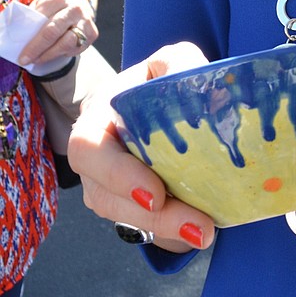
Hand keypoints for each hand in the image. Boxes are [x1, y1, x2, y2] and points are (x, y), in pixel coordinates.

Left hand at [19, 0, 97, 66]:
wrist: (78, 1)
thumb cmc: (54, 7)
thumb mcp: (42, 4)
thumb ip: (32, 17)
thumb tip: (20, 35)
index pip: (41, 17)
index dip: (28, 34)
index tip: (19, 50)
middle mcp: (74, 9)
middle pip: (53, 31)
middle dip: (36, 48)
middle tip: (25, 60)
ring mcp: (85, 21)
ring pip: (67, 43)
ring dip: (49, 54)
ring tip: (37, 60)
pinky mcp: (93, 33)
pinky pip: (76, 48)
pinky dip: (63, 54)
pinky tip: (54, 54)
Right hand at [67, 42, 216, 253]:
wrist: (164, 103)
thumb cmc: (161, 81)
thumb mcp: (171, 62)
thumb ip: (179, 63)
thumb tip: (194, 82)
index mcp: (97, 118)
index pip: (89, 149)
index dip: (117, 175)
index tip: (156, 195)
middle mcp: (95, 158)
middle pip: (106, 197)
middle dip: (151, 218)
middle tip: (197, 227)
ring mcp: (107, 186)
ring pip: (124, 219)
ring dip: (165, 230)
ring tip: (206, 233)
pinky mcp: (129, 206)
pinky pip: (143, 229)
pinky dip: (171, 234)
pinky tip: (198, 232)